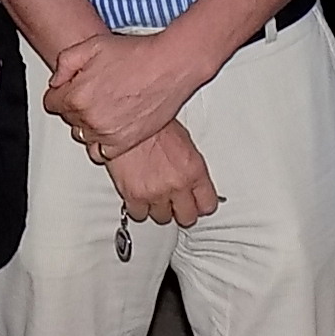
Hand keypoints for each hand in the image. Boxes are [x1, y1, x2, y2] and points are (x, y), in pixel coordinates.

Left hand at [47, 30, 211, 158]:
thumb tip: (56, 81)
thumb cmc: (137, 54)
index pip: (51, 103)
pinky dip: (103, 142)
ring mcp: (107, 134)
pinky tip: (112, 125)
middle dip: (77, 106)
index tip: (71, 88)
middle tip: (95, 92)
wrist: (170, 65)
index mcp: (77, 95)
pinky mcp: (125, 143)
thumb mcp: (93, 45)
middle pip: (69, 119)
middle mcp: (89, 118)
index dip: (61, 92)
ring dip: (89, 124)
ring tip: (105, 107)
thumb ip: (65, 62)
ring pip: (84, 136)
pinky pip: (101, 153)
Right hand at [105, 121, 219, 228]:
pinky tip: (138, 195)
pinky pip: (139, 214)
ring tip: (154, 194)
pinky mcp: (134, 195)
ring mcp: (156, 192)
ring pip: (162, 217)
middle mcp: (177, 184)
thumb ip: (190, 167)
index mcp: (194, 170)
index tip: (197, 204)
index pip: (208, 205)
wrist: (127, 117)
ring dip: (158, 208)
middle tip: (175, 203)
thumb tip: (193, 179)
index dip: (201, 205)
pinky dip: (138, 207)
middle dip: (181, 211)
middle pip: (187, 217)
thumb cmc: (153, 125)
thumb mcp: (184, 141)